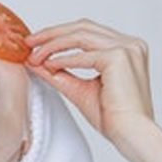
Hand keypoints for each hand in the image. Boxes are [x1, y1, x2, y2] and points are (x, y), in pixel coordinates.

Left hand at [24, 19, 154, 144]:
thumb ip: (60, 73)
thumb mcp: (80, 89)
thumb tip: (35, 62)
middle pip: (83, 27)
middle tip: (29, 42)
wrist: (132, 134)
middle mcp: (131, 44)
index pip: (89, 32)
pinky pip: (83, 54)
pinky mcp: (119, 57)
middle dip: (53, 33)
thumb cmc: (115, 118)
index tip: (37, 44)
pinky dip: (63, 58)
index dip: (60, 35)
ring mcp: (127, 48)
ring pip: (81, 35)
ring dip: (53, 44)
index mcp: (127, 49)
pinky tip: (48, 65)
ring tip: (35, 55)